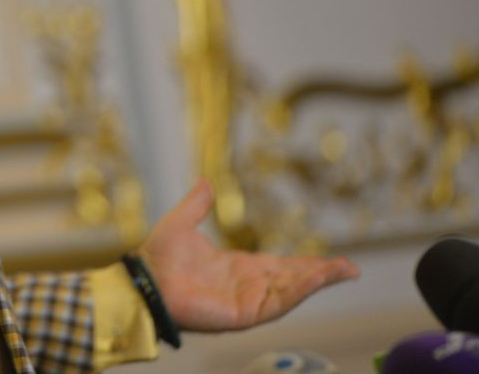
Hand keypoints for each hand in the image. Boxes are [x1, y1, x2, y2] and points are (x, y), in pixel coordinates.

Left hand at [137, 178, 359, 331]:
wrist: (144, 280)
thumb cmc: (158, 258)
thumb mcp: (181, 222)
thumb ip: (197, 204)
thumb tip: (204, 181)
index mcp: (237, 268)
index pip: (280, 267)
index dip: (306, 264)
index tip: (331, 260)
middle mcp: (246, 286)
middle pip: (293, 281)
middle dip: (321, 274)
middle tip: (351, 269)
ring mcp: (246, 302)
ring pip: (290, 292)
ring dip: (317, 282)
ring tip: (343, 270)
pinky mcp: (242, 314)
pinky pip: (277, 302)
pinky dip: (298, 291)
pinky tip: (317, 279)